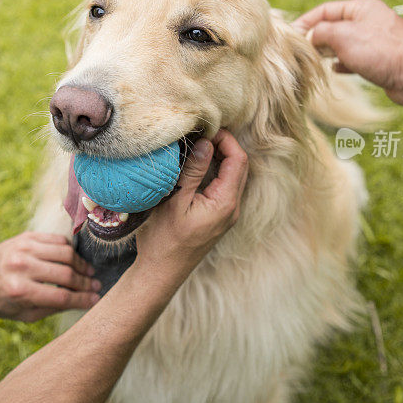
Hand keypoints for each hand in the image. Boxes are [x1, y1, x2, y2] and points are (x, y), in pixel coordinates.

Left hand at [0, 232, 100, 321]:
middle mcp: (21, 267)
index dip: (83, 299)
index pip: (61, 297)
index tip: (96, 300)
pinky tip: (74, 260)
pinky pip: (57, 240)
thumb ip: (52, 308)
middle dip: (85, 282)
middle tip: (96, 286)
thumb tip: (82, 301)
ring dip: (81, 264)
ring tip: (88, 273)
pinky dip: (70, 250)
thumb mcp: (22, 314)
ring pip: (66, 253)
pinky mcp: (27, 236)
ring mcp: (24, 248)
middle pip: (66, 274)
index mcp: (19, 291)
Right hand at [135, 130, 248, 277]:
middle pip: (240, 166)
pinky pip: (225, 186)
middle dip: (225, 145)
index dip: (226, 140)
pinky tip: (197, 164)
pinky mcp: (218, 217)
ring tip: (197, 145)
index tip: (205, 130)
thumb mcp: (175, 200)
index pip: (238, 160)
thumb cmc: (164, 240)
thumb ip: (193, 171)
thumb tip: (206, 143)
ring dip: (220, 157)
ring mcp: (227, 214)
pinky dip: (216, 170)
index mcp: (225, 203)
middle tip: (201, 133)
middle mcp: (232, 208)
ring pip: (233, 175)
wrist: (162, 272)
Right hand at [292, 0, 402, 105]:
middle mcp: (369, 22)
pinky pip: (354, 59)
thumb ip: (321, 32)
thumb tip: (310, 36)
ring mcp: (375, 42)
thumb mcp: (342, 35)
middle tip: (300, 51)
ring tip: (314, 61)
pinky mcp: (379, 61)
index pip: (326, 10)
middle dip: (316, 38)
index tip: (292, 35)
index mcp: (361, 9)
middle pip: (334, 27)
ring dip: (328, 52)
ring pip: (344, 44)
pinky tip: (335, 69)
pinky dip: (343, 63)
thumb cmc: (380, 50)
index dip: (307, 21)